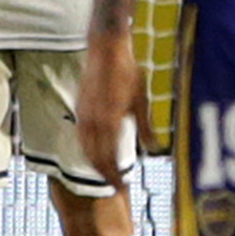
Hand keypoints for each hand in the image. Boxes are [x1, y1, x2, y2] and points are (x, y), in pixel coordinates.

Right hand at [77, 28, 155, 190]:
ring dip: (94, 164)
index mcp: (110, 120)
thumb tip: (154, 148)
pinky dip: (87, 150)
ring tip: (105, 174)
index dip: (114, 175)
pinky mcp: (80, 107)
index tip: (121, 186)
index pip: (109, 157)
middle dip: (105, 174)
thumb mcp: (141, 100)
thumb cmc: (127, 72)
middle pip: (95, 157)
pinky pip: (81, 136)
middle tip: (115, 186)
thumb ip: (145, 126)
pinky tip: (94, 153)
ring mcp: (84, 114)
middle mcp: (94, 120)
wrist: (106, 49)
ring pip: (85, 148)